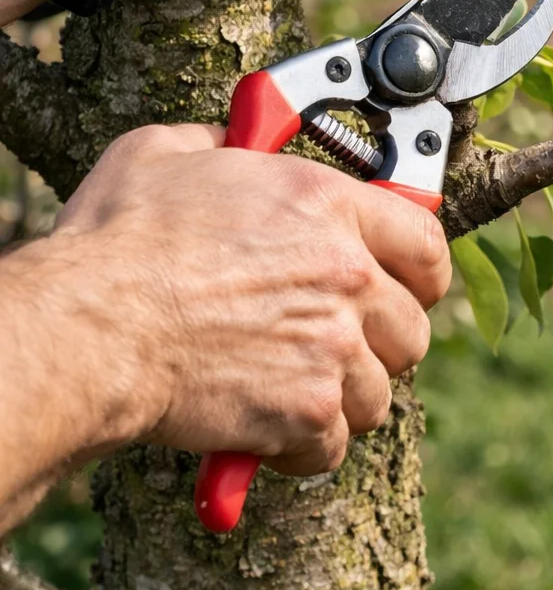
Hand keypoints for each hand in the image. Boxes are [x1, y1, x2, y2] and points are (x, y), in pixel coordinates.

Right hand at [50, 124, 447, 472]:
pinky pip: (332, 448)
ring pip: (377, 395)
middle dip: (378, 343)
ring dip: (340, 398)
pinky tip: (266, 430)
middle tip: (334, 344)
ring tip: (291, 387)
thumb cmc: (118, 241)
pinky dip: (303, 449)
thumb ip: (223, 144)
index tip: (410, 285)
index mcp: (325, 205)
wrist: (89, 328)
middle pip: (413, 329)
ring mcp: (332, 348)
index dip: (421, 271)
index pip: (426, 242)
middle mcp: (345, 275)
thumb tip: (237, 140)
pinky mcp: (306, 413)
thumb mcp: (167, 154)